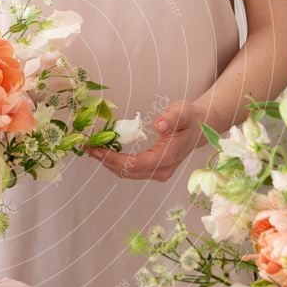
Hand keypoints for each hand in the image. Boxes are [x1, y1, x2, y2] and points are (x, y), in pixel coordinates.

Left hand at [86, 99, 207, 180]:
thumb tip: (159, 124)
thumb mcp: (183, 112)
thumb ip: (172, 117)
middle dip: (106, 161)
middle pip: (129, 172)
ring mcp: (158, 173)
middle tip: (88, 148)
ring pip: (128, 174)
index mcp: (167, 158)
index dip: (114, 159)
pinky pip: (132, 171)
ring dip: (109, 163)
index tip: (97, 149)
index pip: (135, 164)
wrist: (198, 129)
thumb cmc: (189, 119)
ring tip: (93, 150)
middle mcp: (162, 170)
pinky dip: (116, 163)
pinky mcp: (154, 171)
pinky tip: (106, 152)